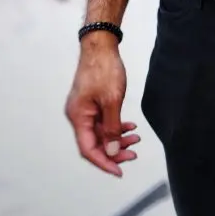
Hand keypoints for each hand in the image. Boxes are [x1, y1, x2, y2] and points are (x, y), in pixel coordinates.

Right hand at [64, 34, 139, 176]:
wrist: (100, 45)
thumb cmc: (103, 69)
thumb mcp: (112, 101)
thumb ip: (112, 128)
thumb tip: (112, 152)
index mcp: (78, 117)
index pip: (89, 149)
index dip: (104, 162)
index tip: (119, 170)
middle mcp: (78, 115)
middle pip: (95, 143)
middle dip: (114, 151)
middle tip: (133, 154)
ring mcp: (84, 108)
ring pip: (101, 132)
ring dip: (117, 138)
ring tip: (136, 139)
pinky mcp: (92, 102)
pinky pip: (103, 121)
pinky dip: (116, 126)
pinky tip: (130, 126)